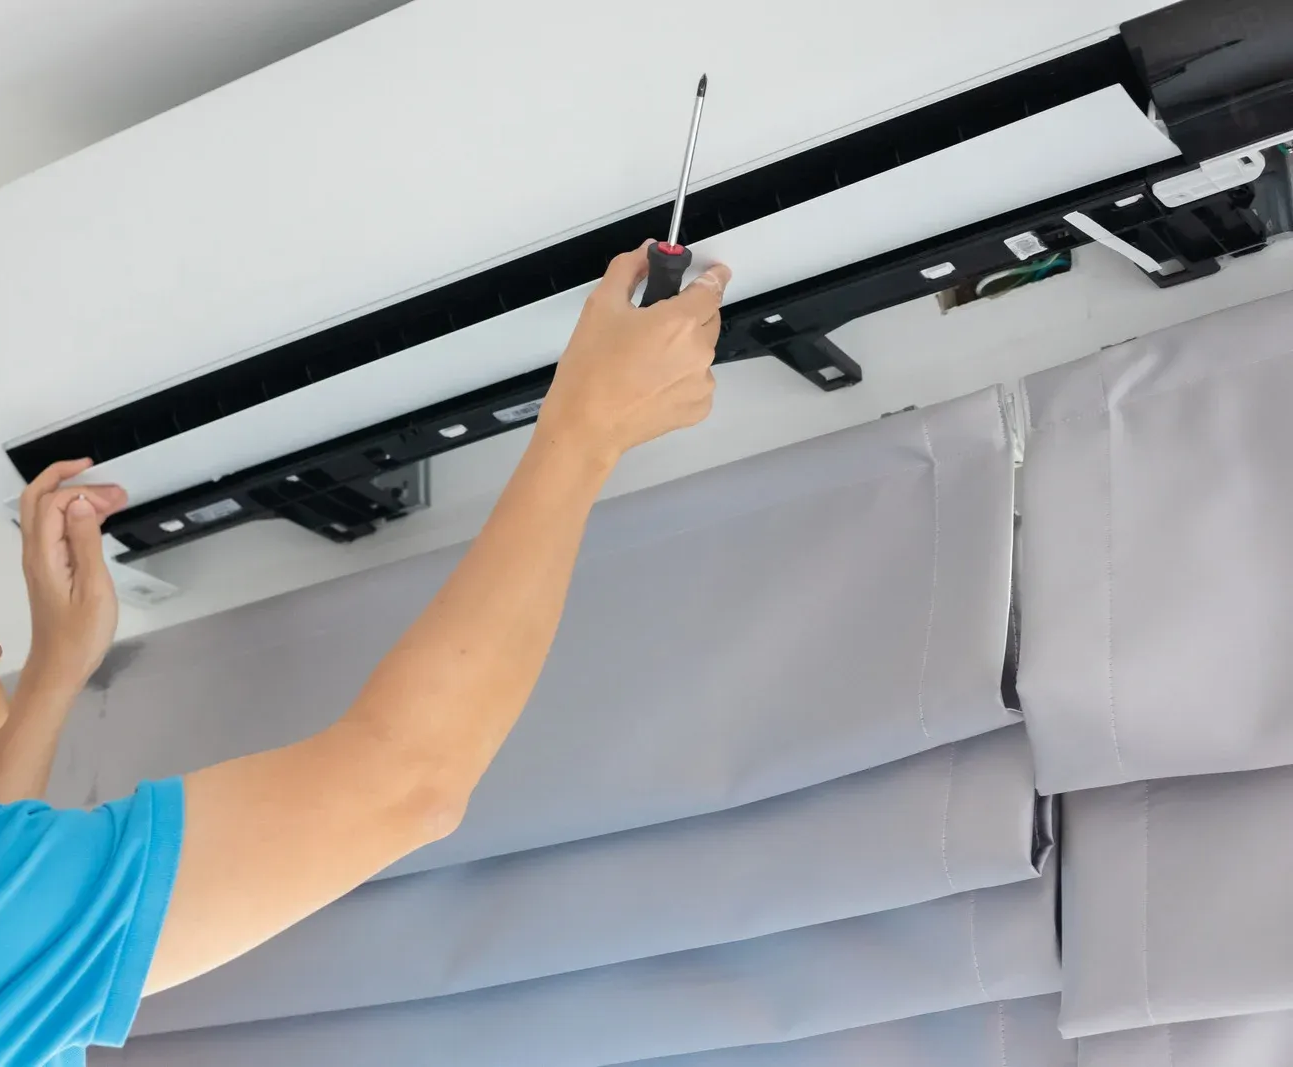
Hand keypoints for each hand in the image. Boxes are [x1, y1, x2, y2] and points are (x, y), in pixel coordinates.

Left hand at [18, 459, 127, 694]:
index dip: (84, 492)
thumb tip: (80, 504)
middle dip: (68, 479)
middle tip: (108, 485)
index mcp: (44, 555)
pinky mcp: (47, 568)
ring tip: (111, 499)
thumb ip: (85, 542)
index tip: (115, 498)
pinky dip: (74, 515)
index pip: (54, 503)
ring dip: (73, 496)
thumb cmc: (80, 635)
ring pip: (44, 511)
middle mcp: (35, 552)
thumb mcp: (93, 588)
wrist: (59, 666)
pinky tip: (98, 520)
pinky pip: (54, 529)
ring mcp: (38, 559)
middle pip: (36, 498)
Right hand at [539, 242, 729, 464]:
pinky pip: (697, 380)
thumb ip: (628, 269)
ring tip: (644, 360)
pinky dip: (681, 377)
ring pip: (701, 351)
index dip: (712, 276)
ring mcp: (701, 381)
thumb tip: (645, 255)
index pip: (712, 288)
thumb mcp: (601, 306)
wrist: (586, 426)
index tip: (715, 272)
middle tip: (652, 325)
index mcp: (679, 321)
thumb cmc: (590, 372)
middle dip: (687, 315)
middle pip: (707, 319)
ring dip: (683, 348)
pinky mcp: (698, 407)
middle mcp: (698, 351)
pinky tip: (651, 381)